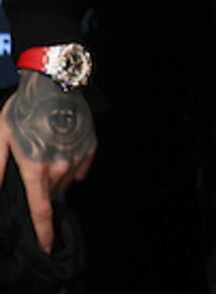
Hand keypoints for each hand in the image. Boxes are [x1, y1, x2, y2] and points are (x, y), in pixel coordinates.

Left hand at [1, 73, 96, 255]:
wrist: (56, 82)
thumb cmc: (23, 109)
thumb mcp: (0, 137)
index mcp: (36, 169)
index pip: (41, 211)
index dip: (44, 234)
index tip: (47, 249)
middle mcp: (60, 167)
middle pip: (52, 196)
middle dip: (42, 194)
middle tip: (32, 172)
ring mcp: (78, 157)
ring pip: (66, 183)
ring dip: (55, 180)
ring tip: (44, 156)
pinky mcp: (90, 146)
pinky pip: (80, 169)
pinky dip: (71, 167)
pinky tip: (60, 149)